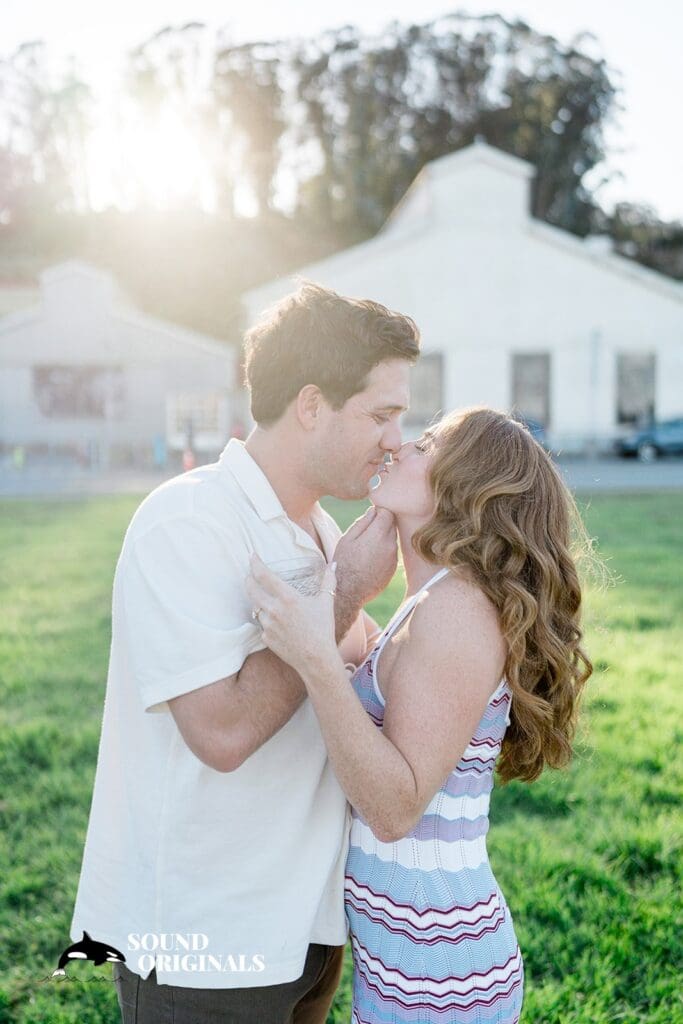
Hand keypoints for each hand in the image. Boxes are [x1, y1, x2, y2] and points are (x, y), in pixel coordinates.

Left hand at [246, 555, 341, 679]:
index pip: (263, 575)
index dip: (255, 563)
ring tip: (265, 597)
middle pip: (251, 589)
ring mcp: (268, 625)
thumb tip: (333, 565)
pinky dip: (266, 620)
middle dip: (248, 579)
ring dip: (258, 601)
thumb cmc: (323, 629)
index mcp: (287, 597)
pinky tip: (276, 621)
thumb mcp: (326, 602)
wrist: (316, 659)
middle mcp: (274, 610)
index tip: (252, 555)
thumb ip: (328, 581)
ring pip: (256, 607)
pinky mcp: (266, 638)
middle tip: (250, 574)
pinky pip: (262, 624)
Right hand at [333, 506, 397, 606]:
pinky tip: (370, 560)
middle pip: (392, 525)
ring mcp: (393, 557)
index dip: (379, 512)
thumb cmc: (344, 563)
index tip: (371, 517)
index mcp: (378, 534)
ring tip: (366, 549)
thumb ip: (362, 522)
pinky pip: (391, 553)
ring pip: (391, 539)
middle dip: (381, 524)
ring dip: (382, 539)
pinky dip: (384, 552)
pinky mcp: (393, 568)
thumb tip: (373, 511)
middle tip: (366, 534)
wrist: (348, 592)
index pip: (388, 512)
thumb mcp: (347, 539)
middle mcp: (390, 544)